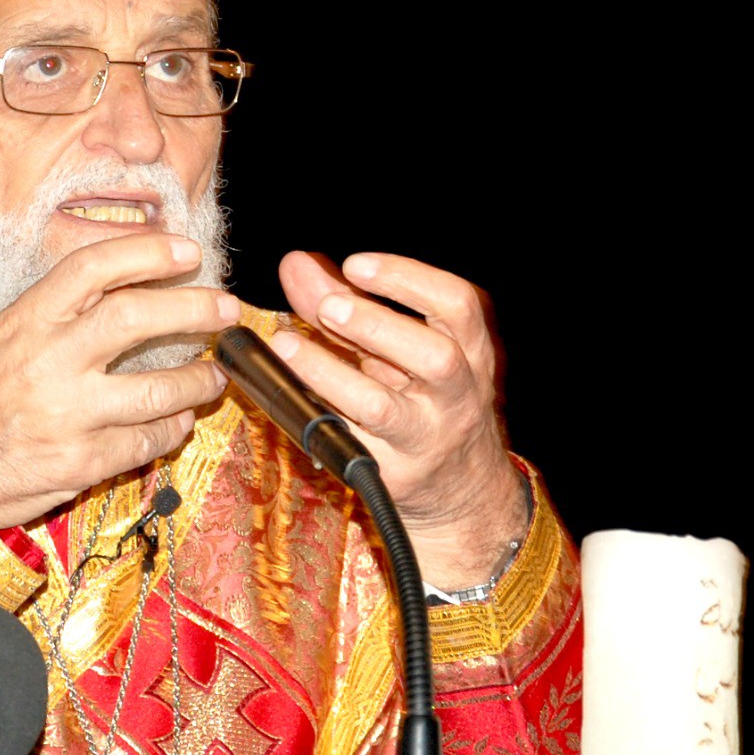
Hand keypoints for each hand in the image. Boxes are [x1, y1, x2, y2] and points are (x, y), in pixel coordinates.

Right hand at [0, 234, 238, 528]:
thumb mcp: (2, 340)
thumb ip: (57, 318)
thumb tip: (125, 292)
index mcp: (27, 320)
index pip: (94, 267)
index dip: (147, 252)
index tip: (188, 251)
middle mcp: (49, 359)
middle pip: (135, 317)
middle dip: (193, 309)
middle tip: (226, 309)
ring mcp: (68, 414)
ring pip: (157, 389)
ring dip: (197, 381)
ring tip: (215, 377)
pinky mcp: (82, 462)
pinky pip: (146, 441)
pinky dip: (172, 429)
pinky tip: (178, 422)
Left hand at [275, 251, 526, 588]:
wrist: (461, 490)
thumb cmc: (422, 398)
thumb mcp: (399, 348)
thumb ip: (347, 302)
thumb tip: (295, 264)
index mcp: (469, 351)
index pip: (457, 305)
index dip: (407, 278)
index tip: (355, 265)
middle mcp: (456, 396)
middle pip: (435, 358)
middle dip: (376, 325)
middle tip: (328, 307)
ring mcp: (425, 439)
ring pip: (381, 408)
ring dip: (328, 373)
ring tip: (286, 344)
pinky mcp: (391, 474)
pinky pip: (346, 443)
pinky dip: (313, 414)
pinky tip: (284, 392)